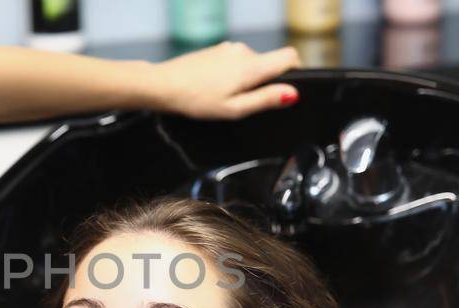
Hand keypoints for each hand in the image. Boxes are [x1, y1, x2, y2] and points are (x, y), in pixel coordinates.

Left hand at [145, 42, 301, 119]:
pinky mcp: (217, 50)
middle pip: (269, 63)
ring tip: (223, 96)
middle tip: (242, 102)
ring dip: (245, 79)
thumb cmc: (195, 99)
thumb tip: (292, 94)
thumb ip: (266, 100)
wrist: (163, 85)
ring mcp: (228, 48)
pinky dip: (232, 75)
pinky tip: (214, 87)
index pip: (290, 56)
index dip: (295, 72)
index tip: (285, 89)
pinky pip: (236, 62)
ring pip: (251, 64)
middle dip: (263, 82)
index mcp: (251, 66)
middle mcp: (242, 51)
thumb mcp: (235, 109)